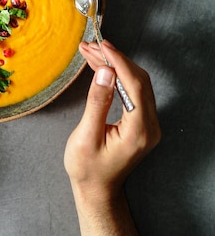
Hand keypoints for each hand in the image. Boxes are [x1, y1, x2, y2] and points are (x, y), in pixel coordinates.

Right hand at [64, 40, 160, 235]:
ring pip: (137, 82)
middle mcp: (150, 126)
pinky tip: (101, 67)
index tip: (103, 45)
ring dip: (115, 65)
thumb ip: (97, 102)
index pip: (135, 85)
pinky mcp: (142, 122)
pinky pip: (134, 91)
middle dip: (114, 59)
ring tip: (91, 52)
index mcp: (139, 131)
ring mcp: (148, 124)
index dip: (119, 61)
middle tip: (90, 46)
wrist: (96, 190)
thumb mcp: (86, 136)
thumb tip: (104, 73)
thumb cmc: (87, 168)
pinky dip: (118, 75)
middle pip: (138, 80)